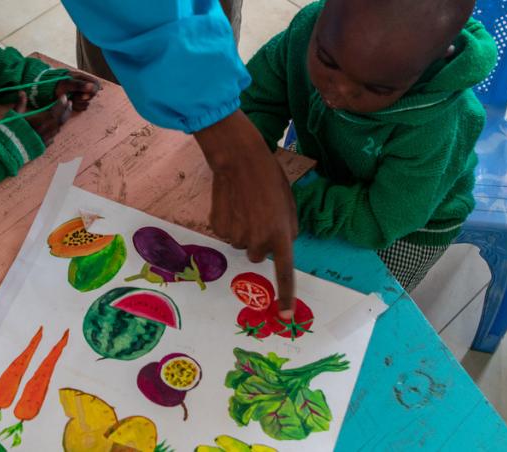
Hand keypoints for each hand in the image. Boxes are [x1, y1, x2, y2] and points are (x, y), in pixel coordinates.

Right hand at [17, 91, 71, 145]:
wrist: (9, 149)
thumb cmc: (12, 131)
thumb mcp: (15, 115)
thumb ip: (20, 103)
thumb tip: (21, 92)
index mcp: (41, 121)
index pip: (55, 110)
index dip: (61, 103)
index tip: (64, 97)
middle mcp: (47, 130)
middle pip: (60, 119)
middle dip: (66, 110)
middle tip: (69, 103)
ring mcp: (46, 139)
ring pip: (58, 128)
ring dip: (63, 119)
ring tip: (65, 113)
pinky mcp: (44, 146)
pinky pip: (54, 136)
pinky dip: (57, 129)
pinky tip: (56, 127)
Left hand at [54, 71, 100, 110]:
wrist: (47, 92)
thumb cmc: (56, 84)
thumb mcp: (67, 83)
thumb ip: (80, 85)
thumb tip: (93, 87)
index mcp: (82, 78)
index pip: (96, 84)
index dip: (94, 89)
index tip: (88, 93)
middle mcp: (83, 87)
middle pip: (93, 94)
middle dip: (84, 97)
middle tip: (76, 96)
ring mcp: (80, 95)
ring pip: (88, 102)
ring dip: (79, 102)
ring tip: (70, 98)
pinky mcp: (78, 103)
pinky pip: (83, 107)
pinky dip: (77, 106)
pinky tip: (70, 103)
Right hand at [194, 110, 298, 317]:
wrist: (238, 160)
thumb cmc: (269, 177)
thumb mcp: (288, 203)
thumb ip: (288, 228)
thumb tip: (281, 244)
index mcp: (280, 235)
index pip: (284, 272)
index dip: (286, 295)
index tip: (286, 316)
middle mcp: (258, 241)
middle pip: (258, 255)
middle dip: (259, 241)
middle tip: (258, 216)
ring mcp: (235, 236)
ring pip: (241, 243)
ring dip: (244, 231)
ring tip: (244, 206)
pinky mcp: (218, 228)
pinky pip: (226, 234)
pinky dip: (229, 223)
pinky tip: (231, 204)